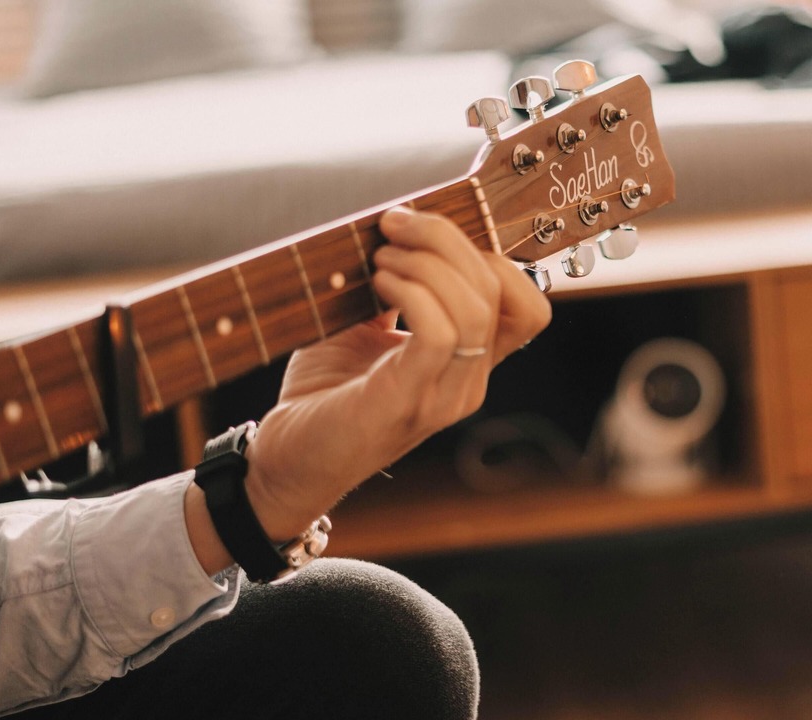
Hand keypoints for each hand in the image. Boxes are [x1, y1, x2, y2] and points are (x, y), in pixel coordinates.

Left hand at [185, 207, 550, 568]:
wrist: (284, 463)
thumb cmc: (324, 395)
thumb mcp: (366, 329)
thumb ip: (397, 291)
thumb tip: (399, 230)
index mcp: (469, 365)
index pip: (526, 305)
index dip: (489, 254)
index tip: (429, 231)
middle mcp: (468, 384)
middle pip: (497, 288)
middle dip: (447, 238)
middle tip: (395, 225)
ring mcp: (443, 397)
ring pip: (475, 307)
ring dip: (426, 262)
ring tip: (382, 258)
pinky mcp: (406, 401)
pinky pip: (440, 333)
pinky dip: (412, 292)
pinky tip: (380, 283)